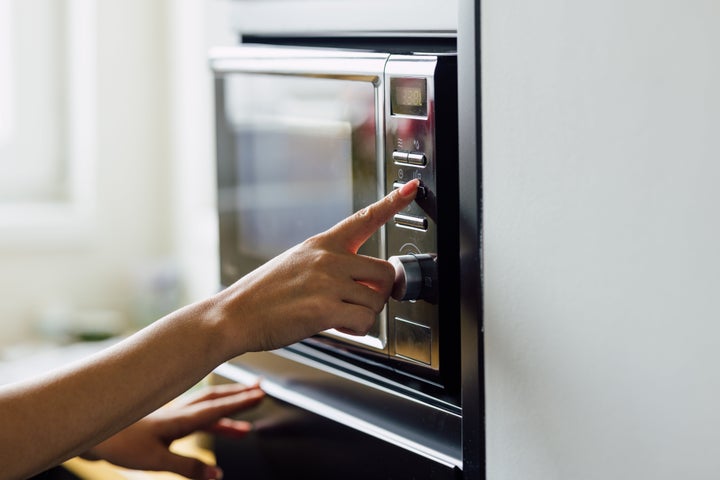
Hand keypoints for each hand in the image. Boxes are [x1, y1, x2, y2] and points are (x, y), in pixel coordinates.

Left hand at [81, 384, 263, 479]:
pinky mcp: (160, 422)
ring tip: (244, 426)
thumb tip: (216, 475)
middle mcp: (177, 412)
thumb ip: (188, 466)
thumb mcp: (156, 460)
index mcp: (179, 418)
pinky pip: (192, 418)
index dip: (240, 402)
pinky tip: (211, 429)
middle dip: (238, 396)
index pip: (217, 408)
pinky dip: (208, 422)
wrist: (90, 432)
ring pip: (205, 409)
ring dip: (226, 412)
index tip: (261, 395)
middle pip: (214, 401)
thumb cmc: (118, 443)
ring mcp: (168, 415)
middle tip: (260, 391)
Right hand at [214, 179, 419, 353]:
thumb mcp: (296, 263)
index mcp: (322, 244)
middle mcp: (328, 259)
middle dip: (379, 291)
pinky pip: (365, 322)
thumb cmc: (263, 294)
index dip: (392, 203)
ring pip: (377, 301)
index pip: (364, 218)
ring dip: (364, 314)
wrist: (234, 314)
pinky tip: (337, 327)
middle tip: (359, 301)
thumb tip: (362, 280)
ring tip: (339, 316)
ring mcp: (327, 283)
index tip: (412, 188)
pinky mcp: (325, 309)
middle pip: (385, 271)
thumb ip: (331, 266)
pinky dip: (356, 330)